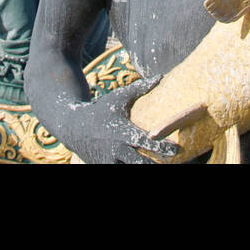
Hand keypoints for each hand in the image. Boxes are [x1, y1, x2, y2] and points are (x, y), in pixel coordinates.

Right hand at [62, 76, 179, 163]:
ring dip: (143, 168)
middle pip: (140, 164)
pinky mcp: (103, 168)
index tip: (177, 150)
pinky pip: (119, 172)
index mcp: (122, 132)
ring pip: (130, 170)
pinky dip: (130, 169)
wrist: (73, 127)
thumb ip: (140, 89)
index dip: (162, 147)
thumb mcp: (118, 98)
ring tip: (160, 168)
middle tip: (174, 164)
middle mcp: (116, 150)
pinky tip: (142, 167)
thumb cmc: (100, 110)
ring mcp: (109, 162)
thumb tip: (160, 77)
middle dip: (155, 167)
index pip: (146, 142)